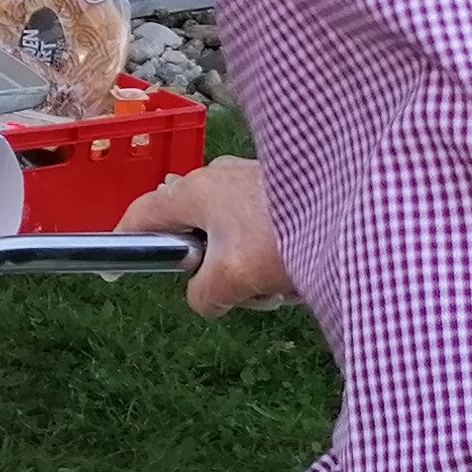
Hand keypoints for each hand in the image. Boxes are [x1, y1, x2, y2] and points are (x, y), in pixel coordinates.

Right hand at [121, 156, 293, 315]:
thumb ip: (203, 295)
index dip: (122, 241)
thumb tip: (208, 295)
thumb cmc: (282, 241)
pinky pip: (258, 228)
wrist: (357, 216)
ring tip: (276, 284)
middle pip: (191, 231)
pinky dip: (268, 254)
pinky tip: (295, 269)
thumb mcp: (229, 281)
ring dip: (244, 266)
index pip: (141, 214)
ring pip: (228, 235)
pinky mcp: (282, 188)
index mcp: (195, 191)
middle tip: (234, 291)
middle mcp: (217, 176)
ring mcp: (251, 178)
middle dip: (209, 268)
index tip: (115, 267)